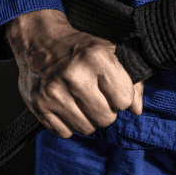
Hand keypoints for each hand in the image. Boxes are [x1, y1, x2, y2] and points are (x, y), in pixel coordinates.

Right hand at [6, 9, 143, 138]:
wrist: (43, 41)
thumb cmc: (83, 49)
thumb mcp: (113, 54)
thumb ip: (132, 81)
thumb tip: (136, 110)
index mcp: (97, 58)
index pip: (124, 100)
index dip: (123, 97)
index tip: (115, 89)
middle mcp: (74, 75)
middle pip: (106, 118)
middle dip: (107, 111)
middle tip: (99, 97)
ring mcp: (54, 92)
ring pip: (87, 128)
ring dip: (89, 118)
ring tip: (83, 100)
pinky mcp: (39, 105)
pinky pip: (65, 133)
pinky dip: (69, 124)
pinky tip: (68, 105)